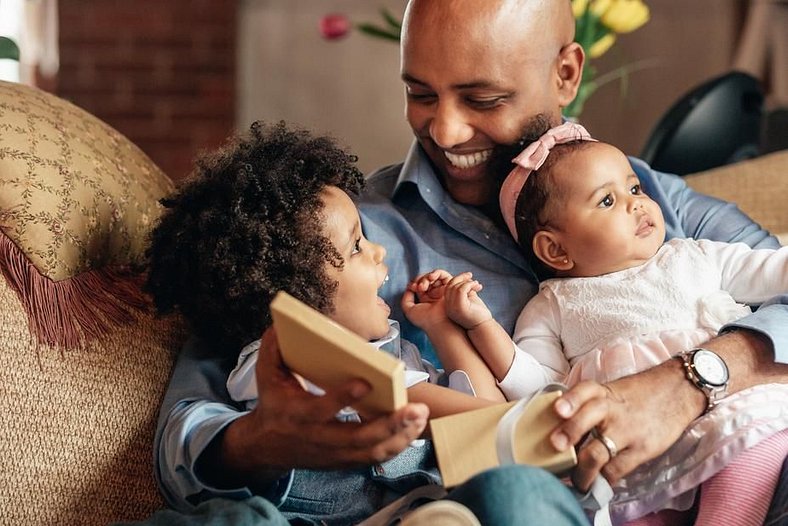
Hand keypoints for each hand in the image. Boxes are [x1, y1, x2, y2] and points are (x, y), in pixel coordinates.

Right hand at [215, 328, 428, 489]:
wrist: (267, 448)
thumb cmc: (274, 405)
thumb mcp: (267, 376)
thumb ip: (272, 350)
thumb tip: (279, 326)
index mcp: (298, 415)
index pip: (321, 410)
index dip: (343, 398)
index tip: (366, 383)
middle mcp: (318, 438)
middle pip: (358, 438)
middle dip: (390, 424)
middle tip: (417, 408)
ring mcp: (333, 454)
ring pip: (371, 452)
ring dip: (401, 436)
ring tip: (421, 416)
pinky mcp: (344, 461)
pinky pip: (374, 458)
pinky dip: (397, 445)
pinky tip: (414, 429)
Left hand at [401, 269, 454, 329]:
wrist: (438, 323)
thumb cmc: (425, 320)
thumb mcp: (408, 310)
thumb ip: (406, 298)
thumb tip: (409, 288)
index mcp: (425, 299)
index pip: (418, 285)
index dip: (414, 283)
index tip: (412, 287)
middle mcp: (434, 294)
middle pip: (425, 279)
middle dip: (420, 280)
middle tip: (418, 287)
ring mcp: (441, 290)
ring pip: (433, 276)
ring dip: (426, 277)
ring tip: (424, 285)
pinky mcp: (449, 287)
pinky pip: (443, 275)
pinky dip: (436, 273)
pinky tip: (432, 278)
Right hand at [443, 273, 489, 328]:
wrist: (483, 327)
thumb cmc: (477, 314)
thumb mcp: (469, 299)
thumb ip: (464, 290)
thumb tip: (464, 277)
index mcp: (448, 305)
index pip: (447, 287)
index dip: (457, 280)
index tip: (468, 278)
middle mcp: (448, 307)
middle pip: (450, 285)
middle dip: (461, 278)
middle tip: (472, 277)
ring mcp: (452, 308)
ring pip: (455, 287)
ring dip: (467, 282)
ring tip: (476, 284)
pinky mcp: (460, 307)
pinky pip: (461, 289)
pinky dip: (470, 285)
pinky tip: (478, 287)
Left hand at [548, 360, 699, 491]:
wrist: (678, 391)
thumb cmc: (638, 394)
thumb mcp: (612, 391)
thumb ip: (589, 403)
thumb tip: (558, 425)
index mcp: (602, 392)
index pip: (584, 390)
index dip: (570, 400)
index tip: (558, 410)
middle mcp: (612, 409)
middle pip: (587, 418)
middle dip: (569, 434)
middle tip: (556, 447)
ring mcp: (627, 430)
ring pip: (598, 452)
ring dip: (581, 471)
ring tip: (575, 481)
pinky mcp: (642, 449)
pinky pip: (617, 469)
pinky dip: (604, 479)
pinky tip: (597, 482)